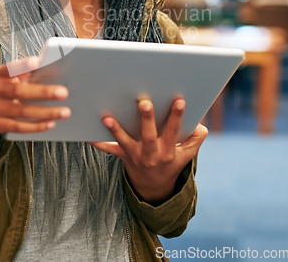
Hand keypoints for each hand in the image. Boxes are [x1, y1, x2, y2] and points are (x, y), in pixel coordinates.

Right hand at [0, 56, 70, 137]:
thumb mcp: (4, 77)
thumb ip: (22, 73)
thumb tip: (48, 68)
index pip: (9, 68)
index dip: (23, 65)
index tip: (37, 61)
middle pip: (19, 92)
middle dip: (43, 92)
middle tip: (64, 92)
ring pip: (22, 112)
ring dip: (46, 112)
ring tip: (64, 112)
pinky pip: (19, 127)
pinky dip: (36, 125)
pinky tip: (51, 122)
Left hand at [90, 98, 207, 203]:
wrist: (153, 188)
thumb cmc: (171, 163)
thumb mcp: (186, 155)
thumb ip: (195, 140)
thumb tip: (200, 125)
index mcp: (168, 151)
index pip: (174, 132)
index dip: (177, 117)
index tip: (179, 100)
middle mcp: (151, 154)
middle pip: (148, 136)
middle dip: (147, 119)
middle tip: (144, 102)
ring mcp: (134, 156)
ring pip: (124, 142)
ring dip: (116, 130)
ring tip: (107, 117)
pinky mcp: (122, 156)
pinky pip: (108, 149)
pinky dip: (97, 142)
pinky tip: (86, 133)